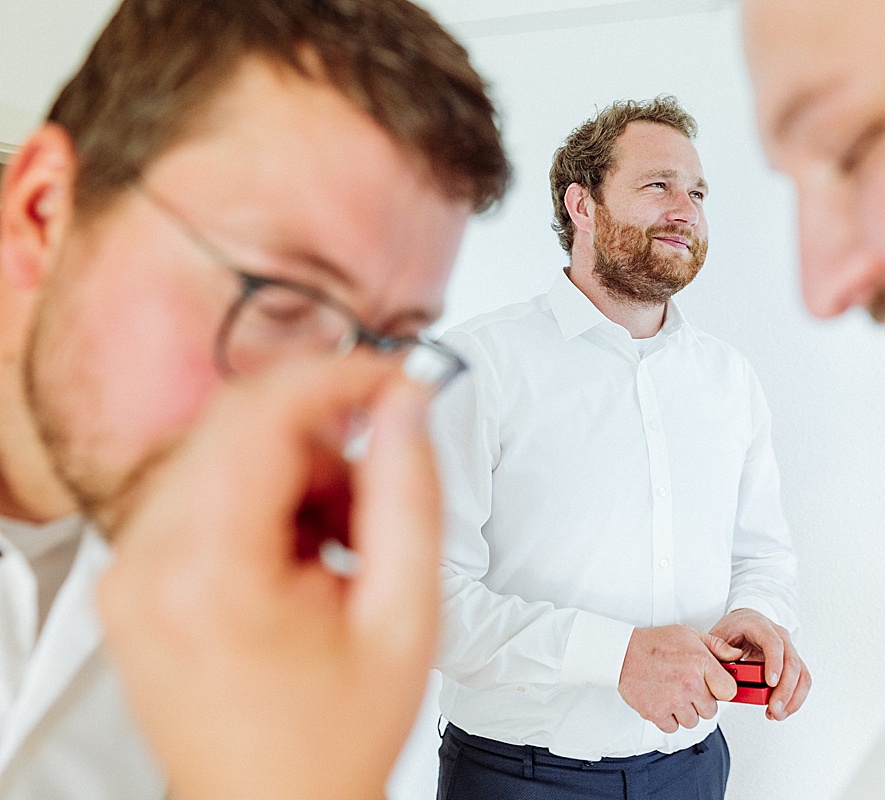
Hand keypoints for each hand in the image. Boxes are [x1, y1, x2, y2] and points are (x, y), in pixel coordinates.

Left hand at [97, 354, 441, 799]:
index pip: (264, 412)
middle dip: (325, 439)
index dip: (341, 376)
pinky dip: (262, 501)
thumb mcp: (403, 615)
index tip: (392, 379)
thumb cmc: (331, 737)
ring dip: (296, 474)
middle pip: (240, 424)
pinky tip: (301, 557)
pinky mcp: (133, 578)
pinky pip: (200, 490)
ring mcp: (131, 571)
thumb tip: (406, 406)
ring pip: (223, 450)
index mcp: (210, 571)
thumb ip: (410, 495)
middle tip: (374, 494)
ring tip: (340, 548)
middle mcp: (148, 563)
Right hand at [617, 624, 742, 732]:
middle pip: (711, 710)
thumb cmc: (655, 643)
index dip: (722, 690)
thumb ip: (717, 646)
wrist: (623, 653)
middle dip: (701, 701)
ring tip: (674, 694)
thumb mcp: (690, 635)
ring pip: (692, 721)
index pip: (729, 691)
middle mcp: (689, 684)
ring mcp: (673, 700)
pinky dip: (668, 719)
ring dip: (685, 712)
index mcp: (701, 663)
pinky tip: (663, 701)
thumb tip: (737, 655)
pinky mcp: (657, 713)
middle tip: (688, 688)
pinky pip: (673, 728)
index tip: (714, 686)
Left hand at [709, 608, 810, 720]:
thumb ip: (718, 652)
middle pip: (791, 661)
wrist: (743, 621)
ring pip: (801, 674)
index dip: (775, 663)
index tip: (771, 683)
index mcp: (759, 626)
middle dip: (785, 689)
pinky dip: (794, 698)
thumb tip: (728, 668)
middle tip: (774, 709)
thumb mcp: (718, 636)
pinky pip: (801, 681)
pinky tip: (781, 710)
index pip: (773, 643)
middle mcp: (779, 635)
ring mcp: (788, 649)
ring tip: (777, 713)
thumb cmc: (733, 628)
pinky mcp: (792, 662)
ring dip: (793, 697)